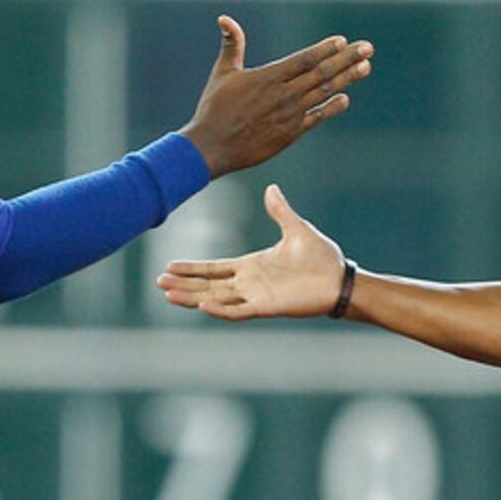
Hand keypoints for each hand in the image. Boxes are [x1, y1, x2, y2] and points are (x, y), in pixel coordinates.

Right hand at [159, 183, 347, 319]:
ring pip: (216, 299)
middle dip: (184, 284)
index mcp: (252, 265)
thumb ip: (279, 211)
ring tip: (169, 294)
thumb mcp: (296, 228)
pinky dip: (220, 309)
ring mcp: (256, 296)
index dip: (193, 267)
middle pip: (208, 285)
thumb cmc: (321, 257)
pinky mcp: (267, 307)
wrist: (340, 278)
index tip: (170, 265)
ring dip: (193, 297)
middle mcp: (249, 283)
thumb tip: (271, 188)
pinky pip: (238, 311)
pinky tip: (202, 304)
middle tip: (160, 282)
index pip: (214, 268)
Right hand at [179, 17, 372, 177]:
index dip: (326, 49)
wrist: (212, 148)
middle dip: (347, 59)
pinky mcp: (290, 134)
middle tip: (367, 48)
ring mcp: (289, 115)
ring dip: (347, 79)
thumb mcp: (223, 73)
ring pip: (324, 93)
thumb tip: (224, 18)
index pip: (305, 58)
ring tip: (366, 67)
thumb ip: (232, 45)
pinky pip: (316, 118)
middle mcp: (284, 94)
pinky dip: (332, 108)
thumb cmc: (214, 109)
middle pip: (322, 72)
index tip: (343, 41)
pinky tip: (346, 99)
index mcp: (269, 77)